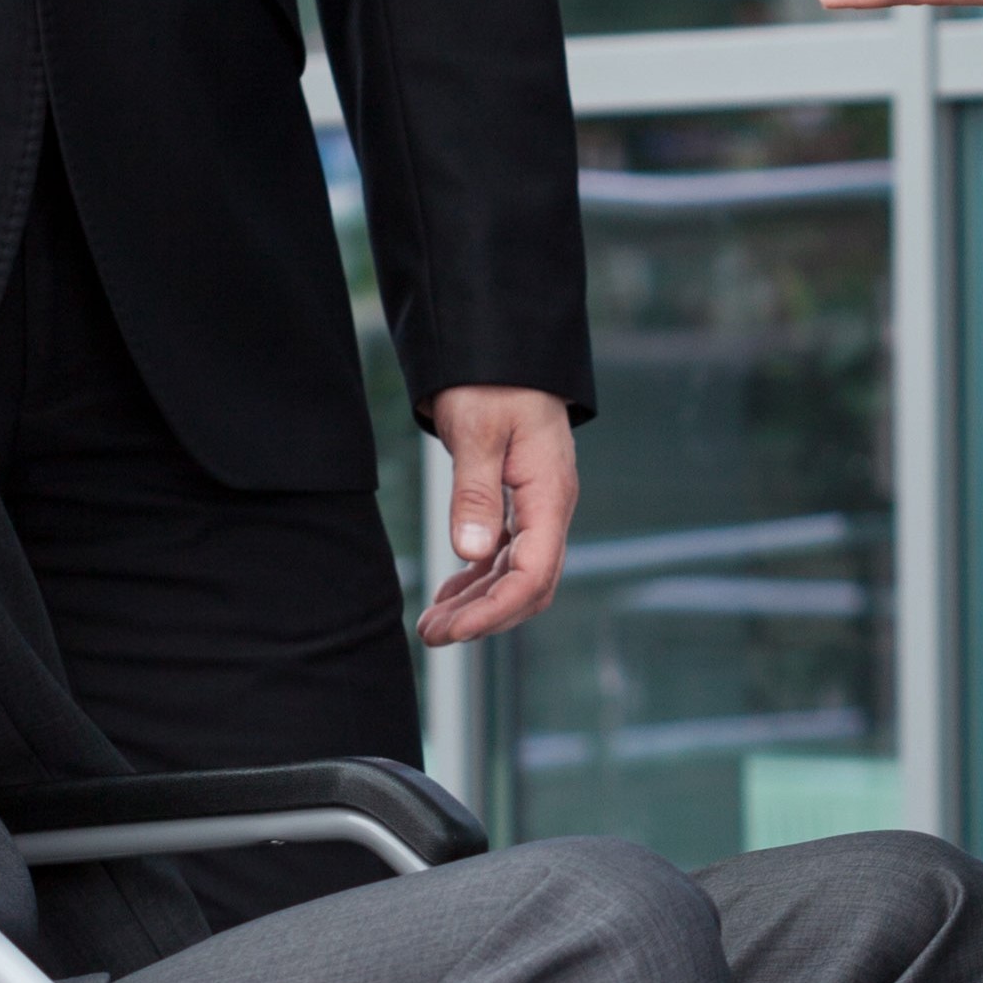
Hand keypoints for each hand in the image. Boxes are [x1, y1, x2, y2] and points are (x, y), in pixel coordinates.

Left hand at [419, 386, 575, 647]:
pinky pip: (505, 554)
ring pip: (514, 574)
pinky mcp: (520, 501)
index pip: (533, 574)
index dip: (494, 609)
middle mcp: (550, 508)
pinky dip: (477, 578)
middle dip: (483, 616)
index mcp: (550, 494)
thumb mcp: (478, 431)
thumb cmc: (491, 381)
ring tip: (432, 624)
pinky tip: (450, 592)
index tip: (453, 629)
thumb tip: (472, 552)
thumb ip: (475, 492)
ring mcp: (537, 507)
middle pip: (528, 585)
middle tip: (432, 634)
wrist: (501, 348)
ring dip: (476, 602)